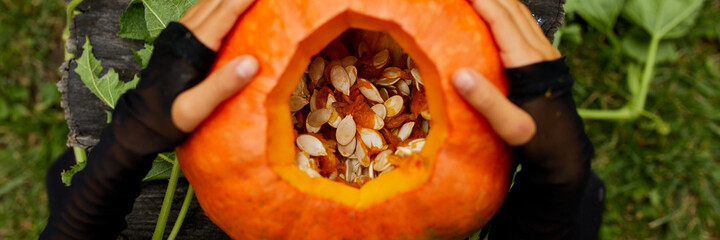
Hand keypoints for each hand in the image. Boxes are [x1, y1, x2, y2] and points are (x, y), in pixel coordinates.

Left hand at [172, 0, 258, 132]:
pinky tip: (226, 7)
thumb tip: (252, 62)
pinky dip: (218, 4)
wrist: (141, 121)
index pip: (225, 13)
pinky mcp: (176, 39)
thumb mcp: (196, 108)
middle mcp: (184, 35)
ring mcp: (178, 35)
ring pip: (207, 4)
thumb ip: (222, 85)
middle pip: (216, 2)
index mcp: (193, 48)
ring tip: (246, 0)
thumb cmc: (170, 117)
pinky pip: (200, 12)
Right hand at [454, 1, 596, 237]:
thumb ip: (487, 102)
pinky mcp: (546, 61)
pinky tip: (495, 17)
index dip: (483, 3)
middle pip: (514, 11)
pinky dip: (507, 14)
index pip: (503, 22)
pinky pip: (525, 27)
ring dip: (499, 2)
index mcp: (530, 64)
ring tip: (477, 2)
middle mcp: (541, 53)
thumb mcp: (511, 128)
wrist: (567, 154)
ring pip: (522, 16)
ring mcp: (546, 55)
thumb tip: (459, 74)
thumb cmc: (538, 143)